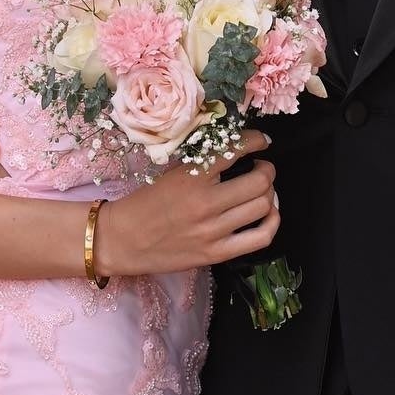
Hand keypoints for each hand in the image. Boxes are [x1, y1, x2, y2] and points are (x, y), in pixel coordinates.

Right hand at [96, 132, 279, 277]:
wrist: (122, 240)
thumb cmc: (144, 203)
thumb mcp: (171, 174)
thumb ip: (202, 164)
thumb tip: (237, 150)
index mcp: (191, 177)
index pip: (236, 150)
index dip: (256, 141)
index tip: (260, 141)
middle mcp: (205, 203)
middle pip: (259, 181)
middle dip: (267, 169)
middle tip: (260, 167)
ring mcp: (213, 231)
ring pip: (263, 206)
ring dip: (269, 192)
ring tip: (261, 190)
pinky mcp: (216, 253)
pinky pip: (260, 238)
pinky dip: (272, 222)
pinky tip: (268, 213)